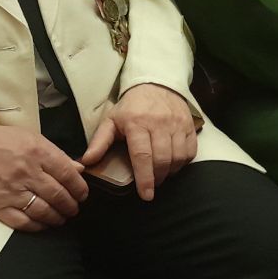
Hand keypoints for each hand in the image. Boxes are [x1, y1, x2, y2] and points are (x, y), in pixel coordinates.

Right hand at [0, 125, 88, 231]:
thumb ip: (55, 154)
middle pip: (58, 195)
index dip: (79, 187)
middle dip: (71, 204)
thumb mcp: (30, 138)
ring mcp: (12, 192)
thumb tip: (78, 168)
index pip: (67, 174)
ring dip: (58, 217)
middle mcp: (27, 173)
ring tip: (62, 217)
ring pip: (44, 211)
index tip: (82, 193)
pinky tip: (44, 224)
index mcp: (37, 152)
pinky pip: (23, 222)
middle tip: (74, 207)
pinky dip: (38, 226)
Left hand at [81, 84, 196, 201]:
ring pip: (178, 157)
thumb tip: (87, 162)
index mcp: (137, 123)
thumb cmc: (131, 107)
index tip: (146, 195)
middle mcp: (160, 123)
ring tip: (161, 174)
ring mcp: (177, 123)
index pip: (142, 156)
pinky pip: (190, 151)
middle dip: (157, 178)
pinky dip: (183, 162)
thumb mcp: (111, 120)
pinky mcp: (189, 125)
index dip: (144, 178)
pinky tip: (173, 164)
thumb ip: (99, 142)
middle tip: (151, 185)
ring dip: (170, 172)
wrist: (156, 83)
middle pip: (162, 160)